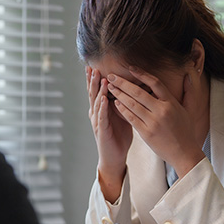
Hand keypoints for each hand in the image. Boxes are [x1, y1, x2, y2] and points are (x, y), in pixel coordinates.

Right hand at [86, 66, 131, 200]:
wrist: (115, 158)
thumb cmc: (118, 136)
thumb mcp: (122, 115)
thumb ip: (122, 102)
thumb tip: (131, 88)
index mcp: (101, 109)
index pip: (97, 91)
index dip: (95, 79)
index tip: (94, 65)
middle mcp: (96, 114)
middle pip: (93, 93)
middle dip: (93, 80)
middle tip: (92, 66)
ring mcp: (98, 122)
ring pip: (96, 102)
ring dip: (98, 89)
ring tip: (99, 77)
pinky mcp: (102, 131)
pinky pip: (102, 117)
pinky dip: (102, 107)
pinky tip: (104, 99)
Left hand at [106, 66, 204, 177]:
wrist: (184, 154)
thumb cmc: (186, 132)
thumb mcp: (189, 110)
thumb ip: (188, 91)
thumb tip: (189, 74)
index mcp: (171, 103)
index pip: (155, 82)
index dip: (141, 74)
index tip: (130, 68)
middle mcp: (162, 111)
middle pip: (138, 92)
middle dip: (123, 83)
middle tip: (112, 76)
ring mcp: (153, 122)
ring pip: (132, 104)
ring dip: (119, 94)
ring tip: (110, 88)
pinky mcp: (146, 133)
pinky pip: (131, 118)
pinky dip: (122, 110)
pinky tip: (115, 103)